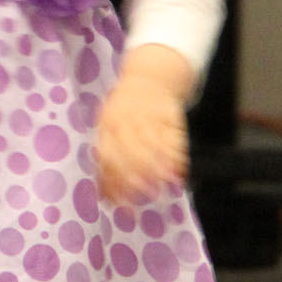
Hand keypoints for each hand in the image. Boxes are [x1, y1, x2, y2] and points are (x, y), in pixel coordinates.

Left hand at [92, 46, 192, 206]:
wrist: (149, 76)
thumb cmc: (123, 110)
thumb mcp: (107, 127)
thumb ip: (106, 161)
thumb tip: (103, 198)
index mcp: (107, 125)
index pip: (107, 158)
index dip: (112, 183)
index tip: (118, 205)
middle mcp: (125, 120)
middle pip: (130, 154)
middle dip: (135, 180)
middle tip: (142, 201)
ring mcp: (147, 116)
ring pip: (152, 148)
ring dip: (157, 172)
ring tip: (161, 191)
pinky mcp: (168, 112)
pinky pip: (172, 138)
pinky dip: (176, 157)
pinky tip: (178, 173)